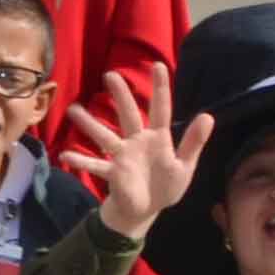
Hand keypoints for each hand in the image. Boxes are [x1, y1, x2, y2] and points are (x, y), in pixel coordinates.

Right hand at [67, 73, 210, 235]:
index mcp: (158, 138)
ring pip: (105, 136)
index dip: (160, 88)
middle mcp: (137, 141)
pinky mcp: (113, 173)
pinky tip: (65, 155)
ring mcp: (122, 156)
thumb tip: (209, 116)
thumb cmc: (166, 185)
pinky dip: (81, 161)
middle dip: (120, 95)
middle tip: (110, 75)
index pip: (161, 109)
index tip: (157, 65)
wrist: (147, 209)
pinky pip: (95, 166)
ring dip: (90, 124)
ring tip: (74, 110)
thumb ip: (194, 142)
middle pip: (128, 114)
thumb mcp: (185, 166)